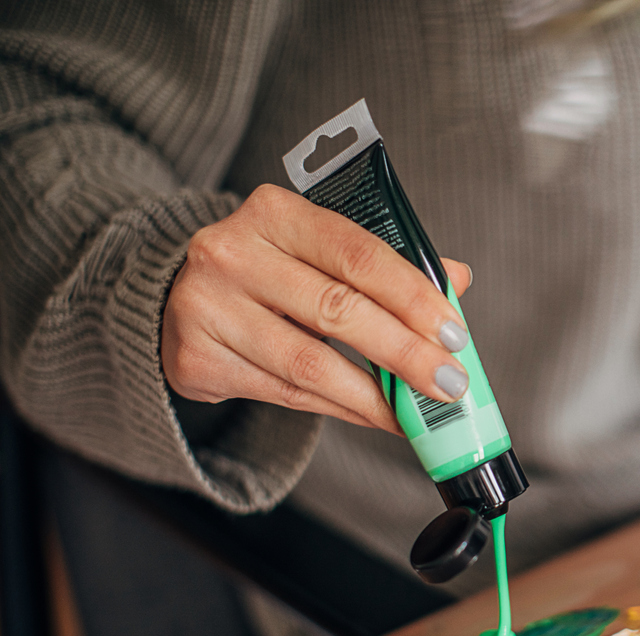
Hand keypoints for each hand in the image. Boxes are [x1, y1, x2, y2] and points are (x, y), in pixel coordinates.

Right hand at [162, 185, 473, 434]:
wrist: (179, 299)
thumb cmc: (271, 272)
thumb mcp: (320, 252)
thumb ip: (386, 264)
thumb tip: (457, 280)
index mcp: (274, 212)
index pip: (357, 253)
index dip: (412, 296)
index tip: (454, 335)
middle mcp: (231, 253)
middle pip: (337, 310)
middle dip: (404, 353)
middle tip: (449, 383)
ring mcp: (207, 307)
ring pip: (310, 364)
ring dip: (375, 396)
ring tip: (418, 413)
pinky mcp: (196, 359)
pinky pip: (286, 394)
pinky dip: (341, 409)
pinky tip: (376, 416)